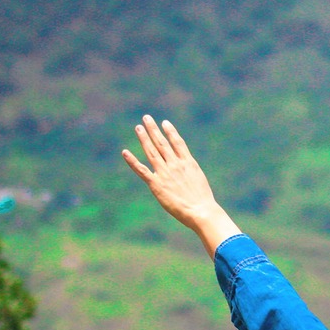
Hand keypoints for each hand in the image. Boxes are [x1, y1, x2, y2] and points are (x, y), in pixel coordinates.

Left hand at [122, 116, 240, 256]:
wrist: (201, 211)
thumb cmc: (203, 201)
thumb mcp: (199, 181)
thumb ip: (190, 172)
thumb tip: (187, 170)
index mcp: (188, 163)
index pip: (178, 143)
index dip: (170, 131)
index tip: (164, 123)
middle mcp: (175, 165)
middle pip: (162, 143)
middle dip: (153, 129)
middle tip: (147, 118)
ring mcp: (165, 173)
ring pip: (152, 151)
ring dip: (144, 138)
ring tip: (138, 128)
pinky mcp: (156, 184)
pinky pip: (141, 170)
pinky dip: (132, 161)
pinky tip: (125, 152)